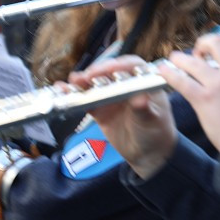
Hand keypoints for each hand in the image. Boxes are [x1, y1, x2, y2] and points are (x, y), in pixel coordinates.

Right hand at [69, 55, 176, 179]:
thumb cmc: (156, 132)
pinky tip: (63, 91)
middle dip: (98, 72)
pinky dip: (74, 95)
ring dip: (83, 81)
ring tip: (73, 81)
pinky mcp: (100, 109)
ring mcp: (112, 96)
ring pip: (95, 84)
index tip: (109, 69)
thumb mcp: (152, 120)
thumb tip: (139, 98)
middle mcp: (126, 85)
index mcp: (144, 82)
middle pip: (110, 72)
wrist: (147, 153)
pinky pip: (86, 99)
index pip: (133, 66)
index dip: (120, 65)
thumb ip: (144, 109)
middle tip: (87, 76)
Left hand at [161, 28, 219, 153]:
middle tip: (201, 50)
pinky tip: (163, 70)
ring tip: (176, 58)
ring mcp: (218, 85)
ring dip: (182, 57)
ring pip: (194, 61)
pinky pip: (182, 82)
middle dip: (206, 43)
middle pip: (217, 43)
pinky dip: (170, 74)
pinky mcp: (204, 99)